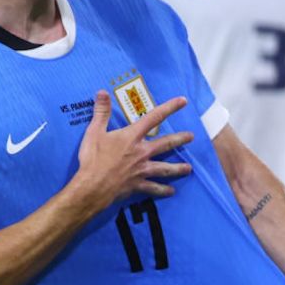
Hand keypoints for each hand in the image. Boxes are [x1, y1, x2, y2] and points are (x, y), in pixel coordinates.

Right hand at [75, 90, 193, 206]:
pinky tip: (172, 191)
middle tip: (191, 137)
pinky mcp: (138, 185)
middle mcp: (141, 152)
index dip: (169, 108)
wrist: (92, 186)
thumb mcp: (94, 132)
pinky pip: (154, 188)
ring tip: (188, 168)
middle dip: (180, 139)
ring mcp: (142, 170)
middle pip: (166, 144)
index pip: (154, 118)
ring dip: (178, 168)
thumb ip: (101, 112)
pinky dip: (163, 190)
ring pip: (165, 168)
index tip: (183, 101)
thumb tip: (102, 92)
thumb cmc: (93, 159)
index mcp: (132, 137)